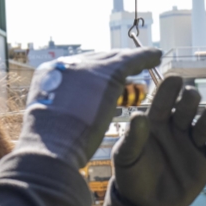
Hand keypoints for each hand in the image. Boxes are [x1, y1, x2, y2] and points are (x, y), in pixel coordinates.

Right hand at [16, 47, 160, 169]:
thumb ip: (61, 114)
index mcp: (49, 75)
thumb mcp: (50, 124)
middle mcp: (67, 65)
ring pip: (114, 59)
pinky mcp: (108, 74)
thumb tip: (66, 121)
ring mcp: (87, 67)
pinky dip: (145, 57)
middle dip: (113, 64)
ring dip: (132, 59)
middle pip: (96, 61)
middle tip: (130, 66)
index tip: (105, 79)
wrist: (50, 148)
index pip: (78, 69)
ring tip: (148, 59)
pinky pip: (131, 61)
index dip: (94, 74)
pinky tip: (157, 56)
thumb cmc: (48, 148)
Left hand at [111, 77, 205, 205]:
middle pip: (189, 103)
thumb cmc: (132, 176)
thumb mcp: (126, 158)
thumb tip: (138, 116)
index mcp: (156, 121)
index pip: (165, 97)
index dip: (171, 87)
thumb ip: (132, 138)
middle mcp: (176, 127)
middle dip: (191, 98)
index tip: (176, 79)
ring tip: (203, 124)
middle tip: (189, 99)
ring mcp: (192, 142)